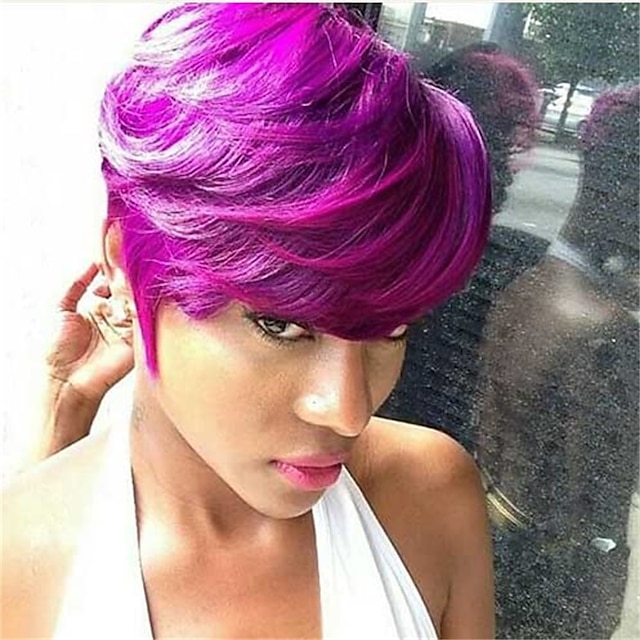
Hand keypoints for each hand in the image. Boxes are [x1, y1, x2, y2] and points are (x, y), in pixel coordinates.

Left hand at [46, 262, 133, 404]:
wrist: (65, 380)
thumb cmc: (58, 350)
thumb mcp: (61, 308)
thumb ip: (75, 285)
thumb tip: (92, 264)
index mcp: (97, 308)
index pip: (111, 284)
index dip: (112, 272)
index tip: (112, 258)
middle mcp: (113, 316)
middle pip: (125, 291)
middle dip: (123, 278)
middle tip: (121, 267)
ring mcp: (126, 328)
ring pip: (135, 302)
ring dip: (130, 291)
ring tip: (123, 283)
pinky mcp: (136, 341)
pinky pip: (143, 321)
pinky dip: (139, 308)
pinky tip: (130, 299)